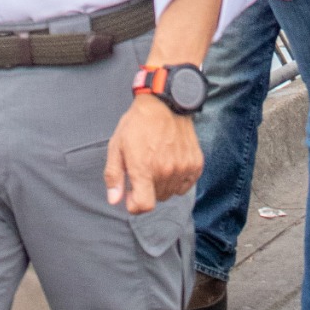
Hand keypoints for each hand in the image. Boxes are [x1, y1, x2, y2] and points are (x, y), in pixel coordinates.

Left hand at [105, 98, 201, 214]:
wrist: (165, 103)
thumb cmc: (138, 124)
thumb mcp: (116, 146)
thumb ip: (114, 176)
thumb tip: (114, 200)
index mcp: (144, 169)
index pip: (144, 206)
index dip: (135, 205)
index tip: (132, 194)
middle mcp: (165, 171)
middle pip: (156, 199)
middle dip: (147, 189)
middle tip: (144, 168)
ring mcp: (183, 167)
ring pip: (170, 193)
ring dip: (162, 184)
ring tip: (157, 163)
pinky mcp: (195, 164)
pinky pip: (185, 186)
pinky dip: (177, 180)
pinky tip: (170, 163)